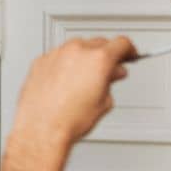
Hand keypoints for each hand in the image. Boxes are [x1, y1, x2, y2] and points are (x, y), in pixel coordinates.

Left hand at [10, 37, 137, 146]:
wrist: (42, 128)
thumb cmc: (70, 119)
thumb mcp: (104, 102)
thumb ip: (111, 81)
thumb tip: (113, 74)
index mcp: (98, 59)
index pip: (121, 43)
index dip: (129, 50)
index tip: (129, 55)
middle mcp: (77, 51)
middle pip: (99, 43)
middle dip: (107, 55)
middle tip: (109, 71)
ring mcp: (56, 54)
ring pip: (77, 47)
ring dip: (84, 58)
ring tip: (85, 78)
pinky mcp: (41, 61)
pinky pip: (58, 56)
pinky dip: (65, 63)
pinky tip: (66, 80)